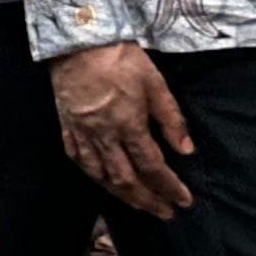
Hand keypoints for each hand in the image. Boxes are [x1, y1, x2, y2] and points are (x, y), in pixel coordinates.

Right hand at [49, 41, 195, 216]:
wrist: (77, 42)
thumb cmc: (120, 58)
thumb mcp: (155, 83)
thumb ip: (172, 119)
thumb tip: (187, 150)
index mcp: (129, 124)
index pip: (153, 167)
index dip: (170, 187)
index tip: (184, 201)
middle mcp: (104, 135)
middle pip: (127, 179)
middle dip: (149, 200)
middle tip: (165, 213)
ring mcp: (83, 134)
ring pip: (101, 176)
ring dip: (123, 196)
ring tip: (139, 205)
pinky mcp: (67, 127)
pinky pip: (79, 161)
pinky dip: (94, 177)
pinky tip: (103, 182)